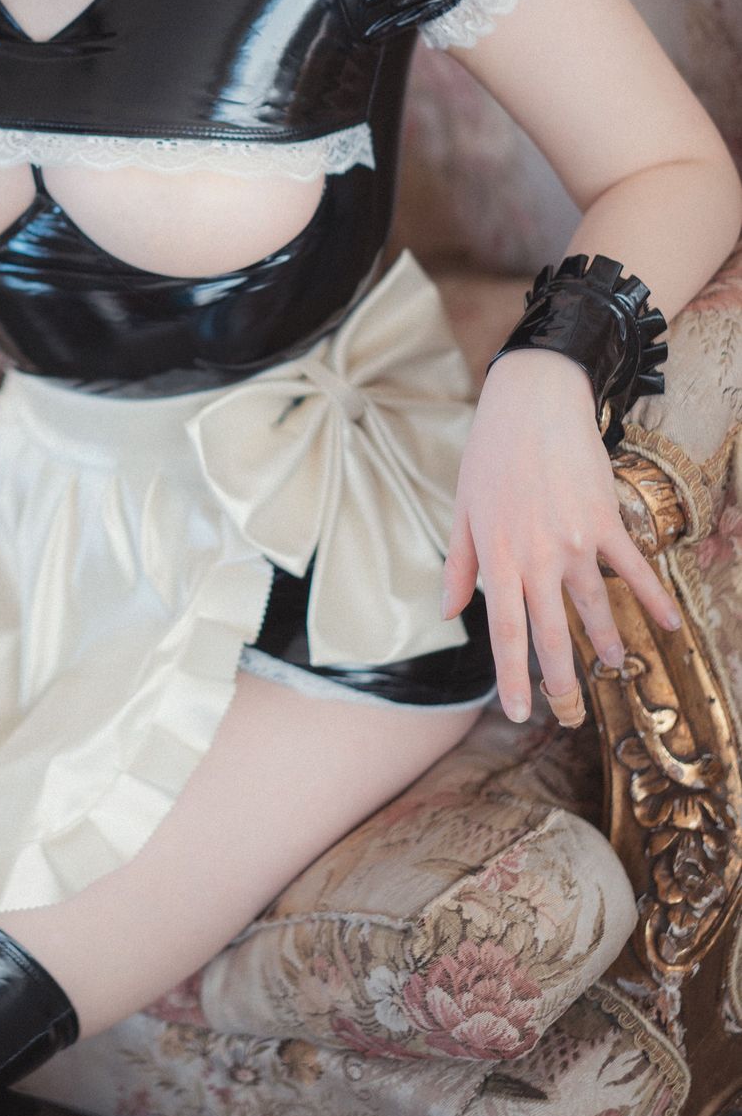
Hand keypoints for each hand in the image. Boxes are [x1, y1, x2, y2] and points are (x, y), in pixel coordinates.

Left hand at [440, 347, 683, 724]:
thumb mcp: (463, 509)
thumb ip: (459, 565)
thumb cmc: (490, 453)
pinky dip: (651, 599)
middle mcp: (536, 558)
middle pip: (550, 633)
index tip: (519, 712)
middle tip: (567, 713)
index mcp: (498, 558)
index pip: (505, 633)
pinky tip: (665, 626)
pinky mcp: (604, 522)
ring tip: (613, 668)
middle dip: (560, 679)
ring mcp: (574, 542)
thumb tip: (450, 612)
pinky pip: (632, 569)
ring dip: (605, 643)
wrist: (531, 402)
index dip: (512, 677)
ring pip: (593, 608)